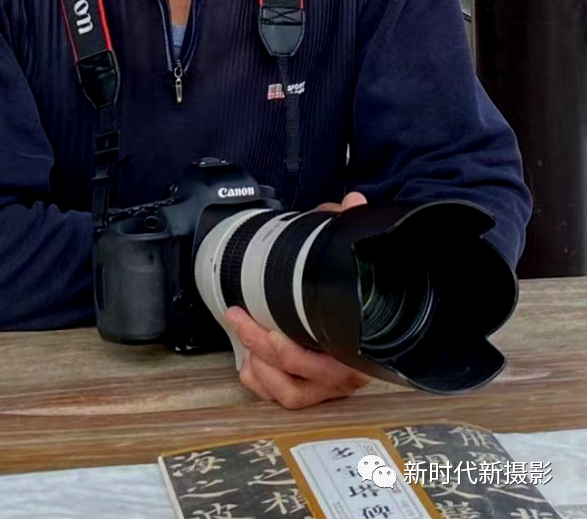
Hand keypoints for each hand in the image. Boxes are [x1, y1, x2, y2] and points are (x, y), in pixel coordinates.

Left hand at [224, 191, 370, 408]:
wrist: (362, 316)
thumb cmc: (352, 291)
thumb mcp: (346, 255)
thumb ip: (347, 228)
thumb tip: (355, 203)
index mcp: (357, 349)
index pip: (329, 361)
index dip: (293, 350)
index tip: (271, 329)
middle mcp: (342, 373)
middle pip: (299, 377)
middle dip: (262, 347)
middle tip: (238, 316)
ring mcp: (324, 387)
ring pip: (289, 394)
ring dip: (261, 370)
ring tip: (243, 342)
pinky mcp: (308, 390)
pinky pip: (280, 398)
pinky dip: (260, 383)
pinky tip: (248, 363)